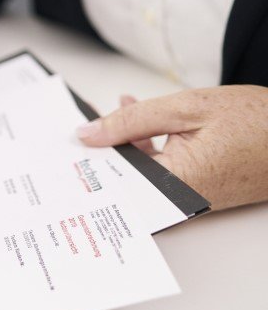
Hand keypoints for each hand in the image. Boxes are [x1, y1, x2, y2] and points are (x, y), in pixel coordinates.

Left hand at [76, 85, 267, 210]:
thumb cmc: (258, 121)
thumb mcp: (187, 107)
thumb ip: (131, 121)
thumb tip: (88, 134)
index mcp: (174, 185)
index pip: (111, 183)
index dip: (84, 164)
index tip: (60, 150)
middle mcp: (179, 202)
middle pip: (120, 182)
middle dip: (98, 154)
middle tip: (76, 132)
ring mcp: (189, 201)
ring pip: (138, 175)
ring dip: (121, 145)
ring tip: (111, 113)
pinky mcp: (197, 193)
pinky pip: (159, 173)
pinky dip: (145, 148)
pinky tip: (136, 121)